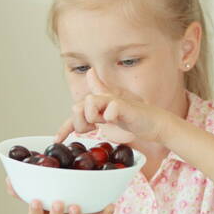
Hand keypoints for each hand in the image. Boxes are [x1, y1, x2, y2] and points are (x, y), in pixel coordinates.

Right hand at [5, 176, 114, 213]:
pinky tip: (110, 204)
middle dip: (56, 213)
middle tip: (58, 203)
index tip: (36, 200)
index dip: (35, 210)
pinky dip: (106, 211)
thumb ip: (25, 184)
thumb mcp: (40, 190)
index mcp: (46, 211)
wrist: (76, 213)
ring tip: (76, 206)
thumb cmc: (55, 195)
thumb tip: (9, 175)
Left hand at [54, 67, 169, 143]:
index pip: (75, 113)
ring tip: (105, 122)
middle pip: (77, 107)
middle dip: (80, 123)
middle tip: (93, 128)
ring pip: (89, 103)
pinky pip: (109, 110)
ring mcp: (113, 101)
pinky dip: (110, 117)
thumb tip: (90, 73)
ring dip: (93, 117)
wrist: (155, 123)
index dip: (64, 127)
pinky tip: (116, 119)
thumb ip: (98, 101)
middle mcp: (103, 99)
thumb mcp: (110, 114)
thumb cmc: (133, 118)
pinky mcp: (125, 106)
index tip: (58, 140)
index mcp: (98, 103)